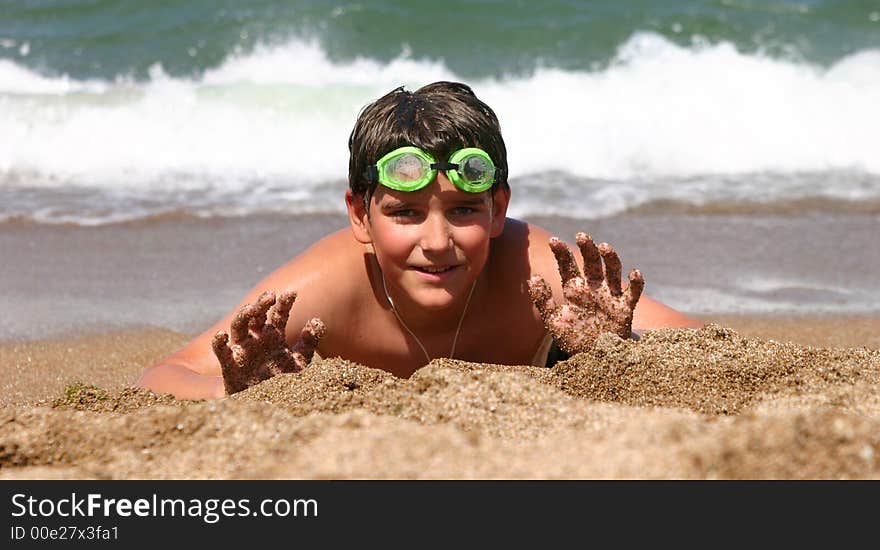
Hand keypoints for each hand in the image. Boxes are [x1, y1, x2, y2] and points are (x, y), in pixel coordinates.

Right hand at [211, 290, 325, 394]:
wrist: (266, 405)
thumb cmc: (282, 380)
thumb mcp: (299, 362)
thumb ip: (309, 342)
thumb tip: (317, 320)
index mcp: (273, 334)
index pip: (278, 313)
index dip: (284, 302)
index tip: (292, 293)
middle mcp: (256, 338)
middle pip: (257, 315)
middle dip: (262, 303)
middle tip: (271, 295)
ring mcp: (241, 349)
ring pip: (238, 326)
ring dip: (243, 315)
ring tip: (252, 308)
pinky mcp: (229, 365)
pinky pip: (220, 351)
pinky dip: (218, 342)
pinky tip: (221, 335)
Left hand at [528, 232, 643, 354]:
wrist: (594, 357)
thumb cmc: (573, 337)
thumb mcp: (554, 321)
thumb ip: (543, 300)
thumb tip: (534, 278)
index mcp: (574, 289)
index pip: (567, 265)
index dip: (561, 252)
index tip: (553, 241)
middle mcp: (593, 288)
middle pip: (592, 262)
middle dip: (588, 248)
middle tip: (581, 235)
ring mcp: (609, 296)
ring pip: (612, 271)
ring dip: (610, 258)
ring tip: (604, 246)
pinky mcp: (624, 309)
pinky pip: (632, 293)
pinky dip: (635, 282)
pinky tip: (634, 272)